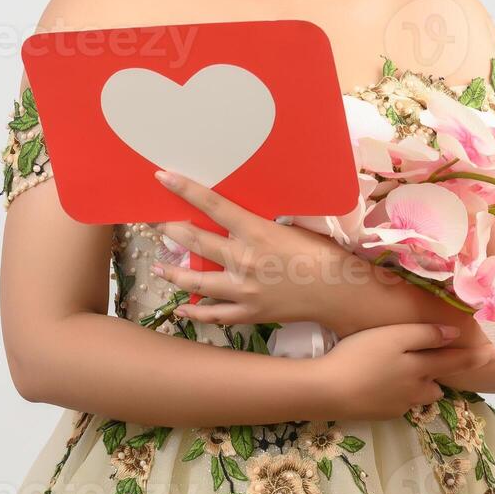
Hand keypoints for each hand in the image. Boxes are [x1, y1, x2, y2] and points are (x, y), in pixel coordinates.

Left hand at [148, 168, 374, 331]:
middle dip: (170, 229)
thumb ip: (260, 224)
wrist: (340, 292)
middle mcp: (245, 260)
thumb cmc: (322, 253)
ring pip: (197, 280)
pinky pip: (215, 315)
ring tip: (158, 267)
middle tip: (154, 222)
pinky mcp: (250, 313)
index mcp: (256, 232)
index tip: (162, 178)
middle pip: (196, 240)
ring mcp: (245, 290)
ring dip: (174, 272)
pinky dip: (196, 312)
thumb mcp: (292, 227)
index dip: (184, 190)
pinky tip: (182, 308)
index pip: (212, 205)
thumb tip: (237, 214)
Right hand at [317, 322, 483, 418]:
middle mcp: (416, 391)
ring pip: (419, 396)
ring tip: (404, 372)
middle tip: (435, 360)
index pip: (457, 362)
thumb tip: (455, 334)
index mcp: (422, 369)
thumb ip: (425, 335)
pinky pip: (399, 403)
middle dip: (441, 374)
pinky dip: (398, 393)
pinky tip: (380, 383)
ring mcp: (398, 405)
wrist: (329, 391)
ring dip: (420, 386)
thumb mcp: (393, 336)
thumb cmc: (360, 355)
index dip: (477, 356)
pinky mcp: (381, 414)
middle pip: (438, 384)